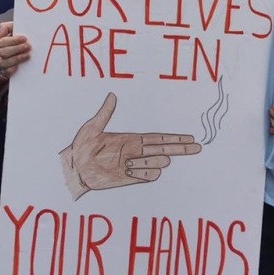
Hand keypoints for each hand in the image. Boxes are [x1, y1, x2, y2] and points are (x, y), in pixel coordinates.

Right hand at [0, 22, 30, 76]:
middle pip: (2, 52)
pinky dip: (11, 69)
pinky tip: (19, 66)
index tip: (24, 38)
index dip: (13, 40)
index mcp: (2, 43)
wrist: (31, 49)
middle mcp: (0, 53)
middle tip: (28, 46)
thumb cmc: (22, 38)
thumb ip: (5, 27)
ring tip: (28, 55)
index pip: (2, 42)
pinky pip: (6, 73)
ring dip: (16, 58)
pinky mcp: (6, 73)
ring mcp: (2, 63)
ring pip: (4, 63)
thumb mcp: (14, 28)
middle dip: (16, 49)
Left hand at [60, 92, 201, 199]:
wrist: (75, 169)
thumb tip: (111, 95)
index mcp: (131, 138)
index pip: (158, 138)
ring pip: (157, 163)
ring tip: (129, 163)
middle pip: (165, 149)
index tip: (189, 138)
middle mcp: (136, 152)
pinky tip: (130, 170)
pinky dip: (144, 173)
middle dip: (181, 148)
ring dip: (148, 162)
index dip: (175, 138)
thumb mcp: (92, 127)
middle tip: (198, 147)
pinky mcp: (130, 179)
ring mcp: (134, 166)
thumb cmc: (81, 147)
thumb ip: (104, 113)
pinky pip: (148, 176)